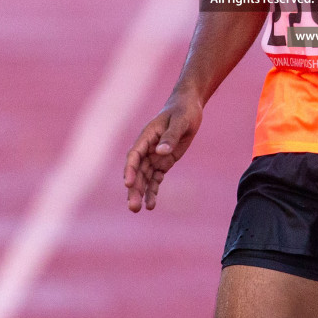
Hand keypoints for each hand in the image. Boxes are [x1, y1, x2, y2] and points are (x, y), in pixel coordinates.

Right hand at [123, 93, 202, 212]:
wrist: (188, 107)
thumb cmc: (183, 111)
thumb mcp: (180, 121)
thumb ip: (171, 136)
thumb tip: (161, 152)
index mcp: (146, 136)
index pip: (134, 155)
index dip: (130, 169)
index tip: (128, 183)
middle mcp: (147, 148)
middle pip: (137, 171)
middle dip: (134, 189)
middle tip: (133, 207)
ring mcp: (154, 156)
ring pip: (144, 178)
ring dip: (141, 193)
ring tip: (139, 210)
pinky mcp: (163, 162)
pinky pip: (155, 179)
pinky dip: (152, 191)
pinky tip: (151, 205)